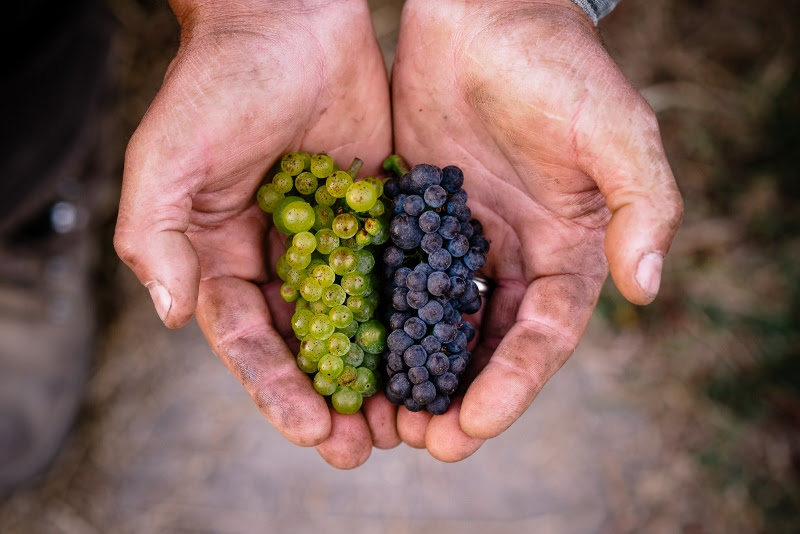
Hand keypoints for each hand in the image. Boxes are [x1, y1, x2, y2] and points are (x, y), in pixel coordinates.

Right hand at [114, 0, 398, 467]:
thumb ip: (154, 237)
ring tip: (405, 420)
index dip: (278, 388)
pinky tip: (438, 351)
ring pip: (356, 319)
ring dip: (377, 372)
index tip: (314, 428)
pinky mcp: (377, 214)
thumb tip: (167, 313)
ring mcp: (333, 239)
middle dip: (331, 398)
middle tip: (364, 447)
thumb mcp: (168, 160)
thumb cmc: (219, 83)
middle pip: (306, 343)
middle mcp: (279, 257)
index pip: (249, 338)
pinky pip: (396, 273)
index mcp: (224, 257)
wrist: (288, 18)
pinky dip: (412, 315)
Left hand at [390, 0, 682, 459]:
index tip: (470, 426)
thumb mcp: (616, 130)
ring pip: (436, 321)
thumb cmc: (557, 63)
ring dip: (413, 371)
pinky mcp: (413, 215)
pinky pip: (393, 276)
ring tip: (380, 416)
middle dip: (457, 395)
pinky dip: (378, 318)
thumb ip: (644, 206)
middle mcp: (512, 253)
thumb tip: (646, 288)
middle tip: (421, 440)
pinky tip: (349, 350)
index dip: (510, 384)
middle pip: (485, 343)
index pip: (541, 334)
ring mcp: (459, 238)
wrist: (484, 11)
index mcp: (565, 247)